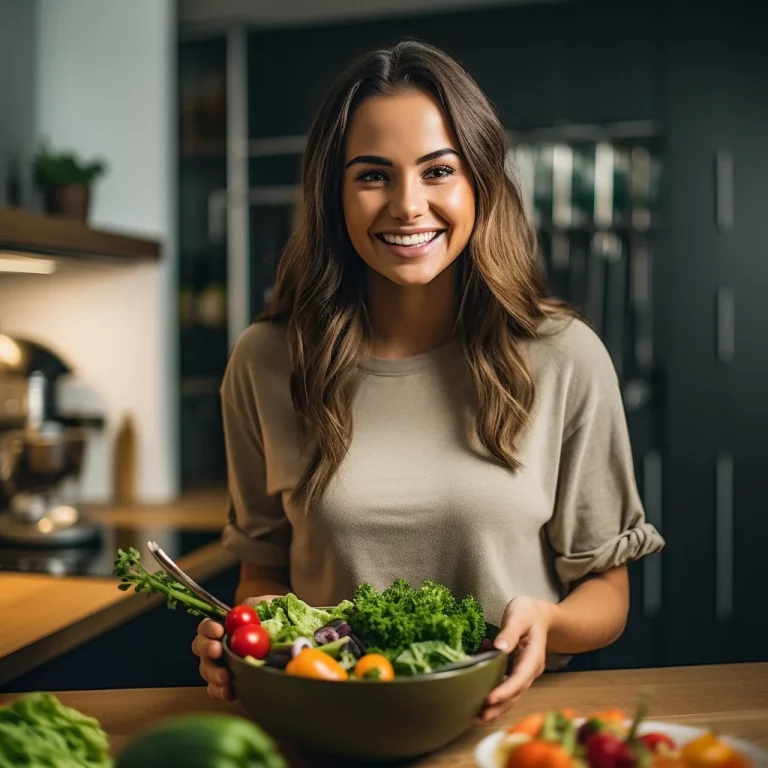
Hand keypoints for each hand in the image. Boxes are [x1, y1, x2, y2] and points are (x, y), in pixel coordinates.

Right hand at [191, 594, 280, 700]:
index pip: (207, 625)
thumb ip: (260, 605)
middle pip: (201, 647)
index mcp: (225, 625)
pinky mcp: (228, 684)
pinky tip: (229, 692)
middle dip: (206, 648)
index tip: (219, 630)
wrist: (285, 641)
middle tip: (217, 651)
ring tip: (225, 677)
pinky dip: (219, 691)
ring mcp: (221, 665)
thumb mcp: (268, 605)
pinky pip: (216, 690)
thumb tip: (260, 610)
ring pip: (207, 670)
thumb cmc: (274, 618)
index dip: (209, 628)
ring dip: (213, 673)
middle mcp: (219, 645)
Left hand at [479, 596, 550, 721]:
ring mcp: (525, 672)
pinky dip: (496, 694)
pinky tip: (480, 696)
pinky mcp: (518, 672)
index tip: (490, 698)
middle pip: (517, 692)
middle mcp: (531, 669)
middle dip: (500, 705)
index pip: (520, 677)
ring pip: (513, 694)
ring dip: (498, 706)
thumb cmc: (528, 613)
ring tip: (478, 716)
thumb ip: (510, 632)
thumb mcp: (519, 616)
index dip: (506, 690)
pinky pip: (508, 686)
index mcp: (534, 656)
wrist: (540, 615)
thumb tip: (499, 647)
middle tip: (480, 716)